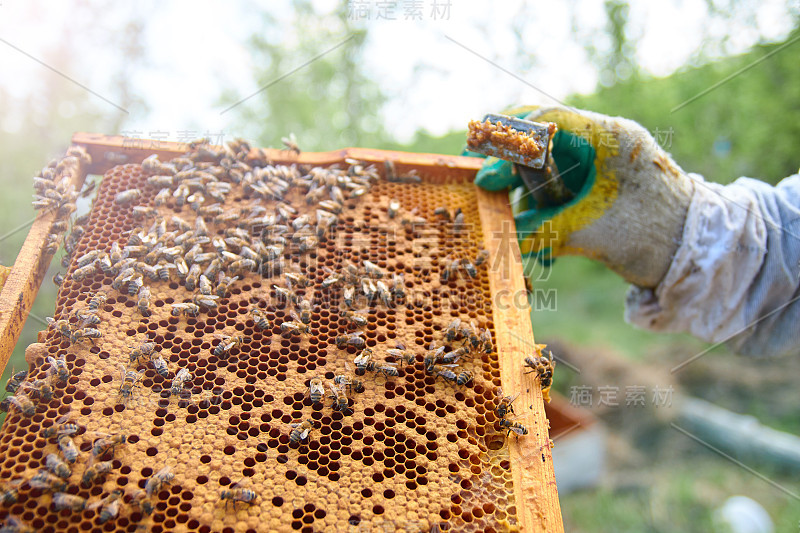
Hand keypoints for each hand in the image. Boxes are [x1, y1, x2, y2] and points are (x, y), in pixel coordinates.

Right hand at [472, 106, 694, 287]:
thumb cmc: (653, 236)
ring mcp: (606, 162)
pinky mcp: (604, 183)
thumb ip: (543, 231)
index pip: (549, 118)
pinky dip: (545, 205)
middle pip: (545, 138)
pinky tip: (534, 234)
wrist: (698, 256)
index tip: (486, 163)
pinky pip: (564, 185)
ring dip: (527, 190)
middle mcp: (606, 142)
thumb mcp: (592, 234)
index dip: (510, 138)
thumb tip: (503, 236)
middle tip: (486, 185)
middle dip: (513, 164)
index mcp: (609, 138)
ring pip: (551, 163)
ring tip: (513, 220)